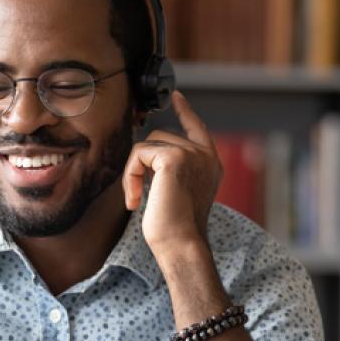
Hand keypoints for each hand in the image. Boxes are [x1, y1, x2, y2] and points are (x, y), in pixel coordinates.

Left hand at [122, 90, 221, 254]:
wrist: (181, 244)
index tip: (175, 96)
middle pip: (159, 138)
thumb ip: (170, 169)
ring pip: (147, 145)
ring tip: (137, 199)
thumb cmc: (175, 230)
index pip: (197, 128)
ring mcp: (192, 153)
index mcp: (210, 164)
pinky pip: (138, 154)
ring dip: (133, 172)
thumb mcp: (176, 192)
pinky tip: (134, 200)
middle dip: (141, 165)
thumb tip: (146, 154)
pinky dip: (129, 176)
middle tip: (137, 196)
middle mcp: (205, 155)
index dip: (185, 111)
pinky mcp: (174, 157)